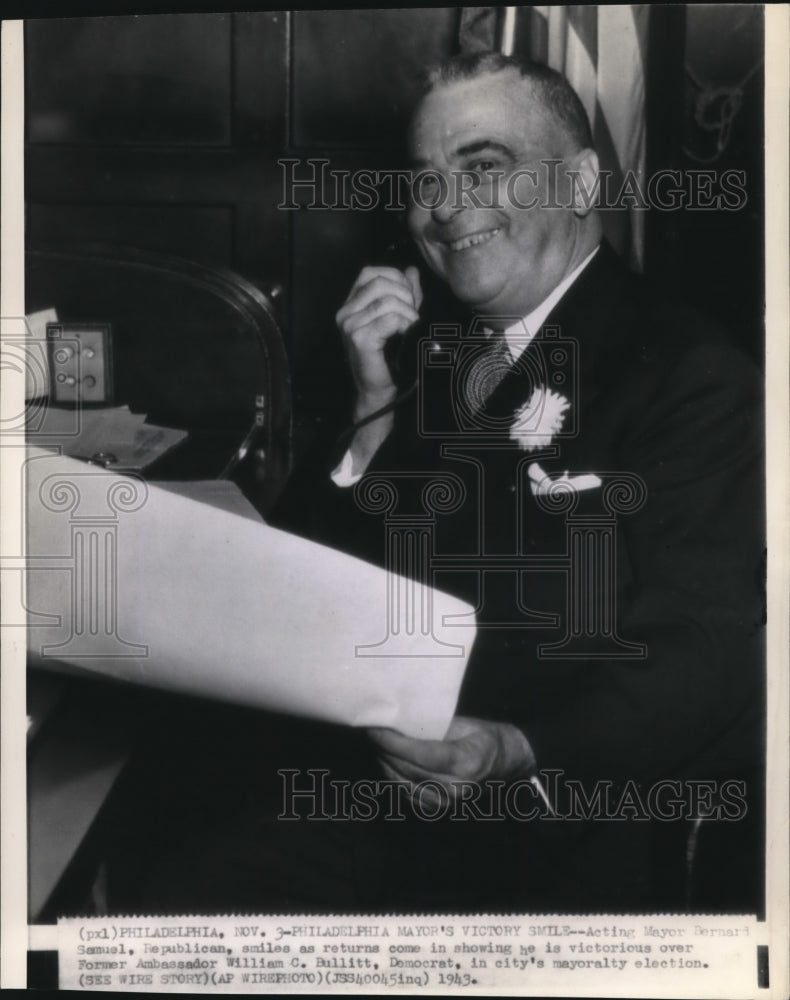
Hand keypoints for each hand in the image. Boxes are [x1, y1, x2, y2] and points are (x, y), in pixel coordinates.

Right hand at [336, 265, 422, 412]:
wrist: (379, 388)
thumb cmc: (389, 355)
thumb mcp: (399, 318)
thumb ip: (406, 294)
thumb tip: (412, 271)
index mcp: (351, 304)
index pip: (371, 273)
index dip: (395, 278)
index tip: (409, 297)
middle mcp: (345, 312)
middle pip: (380, 283)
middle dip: (404, 295)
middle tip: (413, 314)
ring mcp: (349, 325)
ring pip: (386, 301)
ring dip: (407, 312)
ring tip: (412, 326)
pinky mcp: (358, 338)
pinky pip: (389, 319)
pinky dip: (404, 323)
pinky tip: (406, 334)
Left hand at [367, 715, 535, 808]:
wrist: (503, 763)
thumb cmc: (483, 737)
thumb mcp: (464, 724)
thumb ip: (433, 726)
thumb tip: (398, 719)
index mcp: (465, 764)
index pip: (420, 754)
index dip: (394, 742)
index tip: (375, 728)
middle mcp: (455, 788)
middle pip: (407, 769)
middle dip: (384, 749)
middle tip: (369, 730)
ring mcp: (446, 803)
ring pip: (402, 783)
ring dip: (384, 762)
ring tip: (374, 743)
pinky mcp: (438, 809)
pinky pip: (406, 793)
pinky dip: (392, 776)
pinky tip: (385, 760)